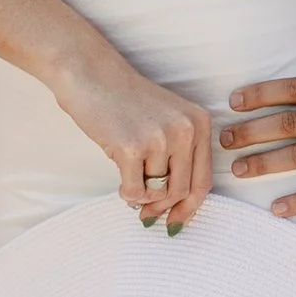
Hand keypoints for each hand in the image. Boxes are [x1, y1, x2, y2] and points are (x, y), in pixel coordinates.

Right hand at [56, 50, 213, 231]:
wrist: (91, 75)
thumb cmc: (126, 101)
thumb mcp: (167, 121)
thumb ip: (178, 158)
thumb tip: (176, 209)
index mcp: (199, 123)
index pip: (204, 179)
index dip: (190, 206)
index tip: (177, 221)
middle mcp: (185, 130)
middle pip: (182, 191)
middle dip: (164, 208)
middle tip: (148, 216)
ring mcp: (159, 139)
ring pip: (158, 193)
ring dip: (142, 198)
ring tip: (129, 183)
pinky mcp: (131, 148)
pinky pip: (135, 191)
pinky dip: (127, 194)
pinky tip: (120, 183)